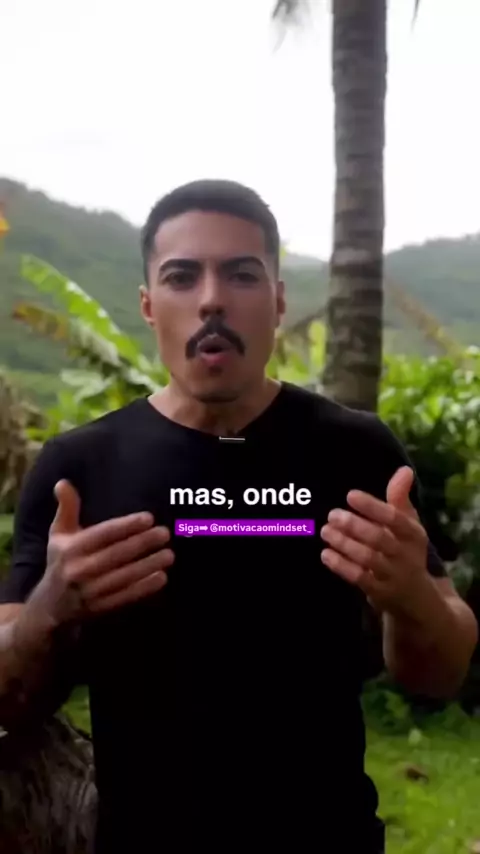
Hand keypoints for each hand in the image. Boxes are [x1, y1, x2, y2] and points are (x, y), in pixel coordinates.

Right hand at [29, 480, 173, 625]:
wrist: (49, 607)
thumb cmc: (60, 561)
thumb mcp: (58, 534)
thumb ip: (67, 507)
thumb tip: (63, 482)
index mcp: (70, 548)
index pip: (103, 534)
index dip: (126, 526)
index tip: (148, 518)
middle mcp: (79, 570)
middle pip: (116, 554)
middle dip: (143, 543)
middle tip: (165, 533)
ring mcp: (90, 592)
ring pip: (124, 577)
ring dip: (148, 565)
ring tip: (169, 554)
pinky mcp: (100, 608)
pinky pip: (125, 597)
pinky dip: (144, 588)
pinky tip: (161, 577)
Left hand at [320, 466, 430, 617]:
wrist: (417, 598)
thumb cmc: (406, 552)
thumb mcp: (408, 525)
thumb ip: (400, 498)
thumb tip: (404, 469)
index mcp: (414, 534)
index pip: (395, 518)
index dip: (372, 507)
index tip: (350, 495)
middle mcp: (406, 555)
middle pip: (379, 538)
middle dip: (353, 526)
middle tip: (331, 515)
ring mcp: (394, 576)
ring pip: (367, 559)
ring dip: (344, 544)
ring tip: (325, 531)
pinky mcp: (380, 593)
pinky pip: (359, 578)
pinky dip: (341, 566)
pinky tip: (326, 554)